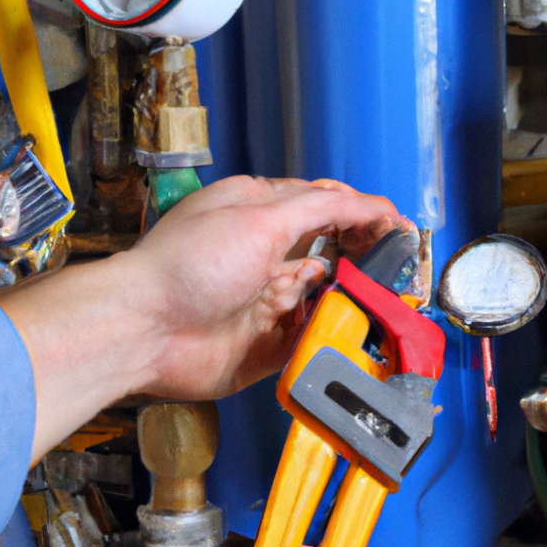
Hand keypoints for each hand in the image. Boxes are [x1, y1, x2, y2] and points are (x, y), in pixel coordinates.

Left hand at [0, 175, 407, 460]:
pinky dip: (332, 336)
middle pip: (335, 253)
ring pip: (330, 296)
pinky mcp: (268, 342)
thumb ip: (320, 208)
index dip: (368, 216)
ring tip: (379, 302)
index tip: (401, 230)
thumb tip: (368, 203)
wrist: (145, 330)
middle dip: (367, 260)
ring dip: (353, 300)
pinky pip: (313, 337)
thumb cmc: (191, 266)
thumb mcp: (260, 219)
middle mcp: (269, 255)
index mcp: (263, 214)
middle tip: (397, 270)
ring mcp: (269, 299)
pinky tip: (349, 334)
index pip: (329, 206)